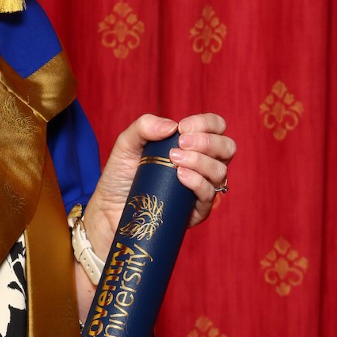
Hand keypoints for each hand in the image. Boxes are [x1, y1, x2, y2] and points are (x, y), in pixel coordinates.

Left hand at [83, 112, 236, 255]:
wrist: (109, 208)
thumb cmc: (121, 175)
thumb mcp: (126, 144)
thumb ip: (144, 126)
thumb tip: (172, 126)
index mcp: (192, 146)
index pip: (216, 128)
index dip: (206, 124)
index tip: (183, 127)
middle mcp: (203, 166)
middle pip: (227, 148)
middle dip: (207, 142)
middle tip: (181, 142)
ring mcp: (201, 189)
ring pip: (220, 171)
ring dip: (201, 161)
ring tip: (174, 159)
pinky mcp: (196, 212)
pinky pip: (208, 195)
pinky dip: (197, 182)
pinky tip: (180, 175)